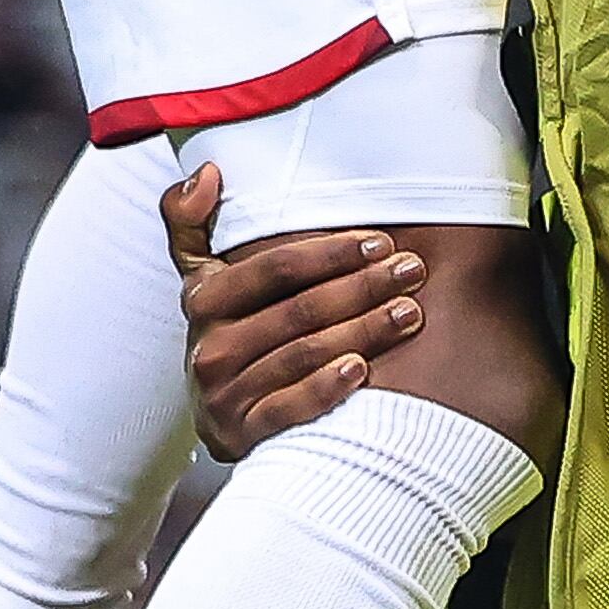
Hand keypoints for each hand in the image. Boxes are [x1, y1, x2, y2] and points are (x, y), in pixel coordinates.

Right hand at [162, 162, 422, 458]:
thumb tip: (207, 173)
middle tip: (412, 270)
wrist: (226, 415)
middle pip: (299, 309)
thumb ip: (196, 222)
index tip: (381, 242)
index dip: (331, 252)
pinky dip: (325, 389)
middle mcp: (209, 348)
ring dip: (363, 330)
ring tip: (410, 312)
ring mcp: (222, 396)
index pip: (275, 267)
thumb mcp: (208, 275)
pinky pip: (287, 410)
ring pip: (303, 354)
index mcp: (205, 299)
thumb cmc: (236, 329)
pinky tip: (361, 368)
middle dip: (364, 286)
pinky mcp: (240, 436)